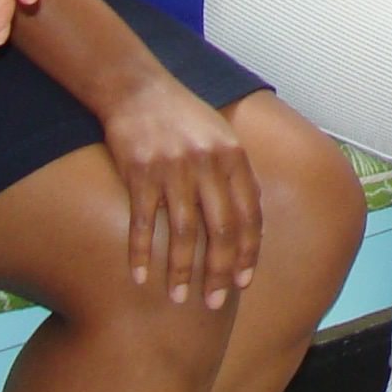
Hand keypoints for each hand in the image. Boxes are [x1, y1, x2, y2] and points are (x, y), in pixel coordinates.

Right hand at [97, 65, 263, 304]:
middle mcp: (208, 164)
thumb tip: (253, 222)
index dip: (248, 253)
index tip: (244, 282)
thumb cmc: (183, 116)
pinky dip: (142, 252)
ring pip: (184, 232)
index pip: (249, 215)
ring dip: (183, 270)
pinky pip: (144, 221)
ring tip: (180, 298)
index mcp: (233, 156)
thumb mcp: (222, 136)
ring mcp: (174, 169)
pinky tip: (141, 275)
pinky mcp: (140, 173)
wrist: (138, 89)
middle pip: (221, 229)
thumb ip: (237, 175)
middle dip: (220, 271)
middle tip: (214, 302)